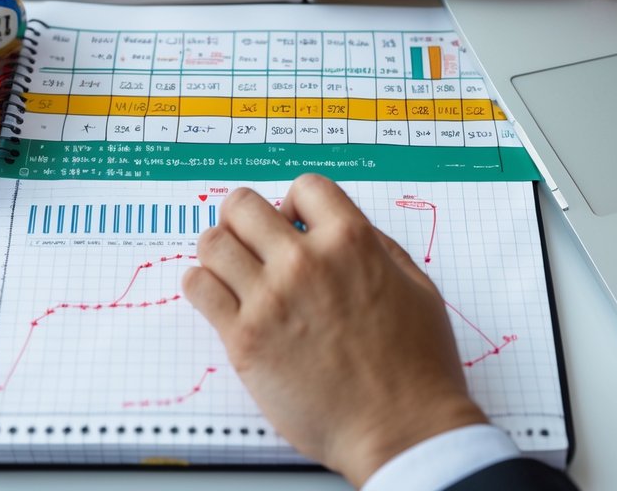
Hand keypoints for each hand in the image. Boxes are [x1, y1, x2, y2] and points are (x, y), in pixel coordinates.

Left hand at [183, 175, 486, 486]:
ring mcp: (270, 299)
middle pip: (243, 206)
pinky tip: (218, 296)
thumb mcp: (416, 287)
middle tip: (250, 240)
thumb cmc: (417, 367)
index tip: (293, 224)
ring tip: (232, 269)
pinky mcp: (244, 339)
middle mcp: (305, 262)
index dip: (295, 203)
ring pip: (213, 243)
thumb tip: (340, 228)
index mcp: (351, 242)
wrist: (401, 429)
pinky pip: (199, 287)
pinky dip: (202, 284)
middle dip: (244, 218)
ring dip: (220, 250)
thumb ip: (377, 246)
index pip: (304, 187)